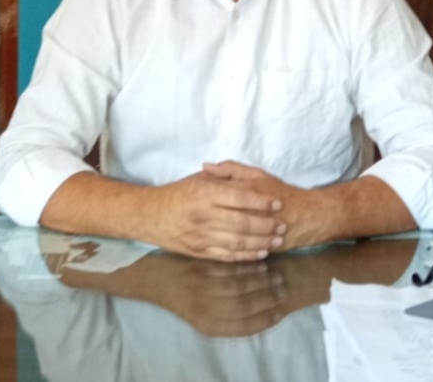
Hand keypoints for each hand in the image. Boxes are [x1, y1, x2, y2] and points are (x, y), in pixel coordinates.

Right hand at [147, 170, 286, 261]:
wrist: (150, 215)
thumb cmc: (177, 194)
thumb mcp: (198, 179)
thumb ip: (221, 176)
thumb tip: (245, 177)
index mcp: (205, 194)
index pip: (240, 197)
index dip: (261, 201)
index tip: (277, 203)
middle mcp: (204, 215)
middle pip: (242, 221)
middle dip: (266, 225)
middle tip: (282, 225)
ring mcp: (201, 236)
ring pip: (237, 241)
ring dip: (260, 242)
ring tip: (276, 240)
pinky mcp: (199, 252)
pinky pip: (227, 255)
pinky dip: (245, 255)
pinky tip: (259, 253)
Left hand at [203, 161, 416, 248]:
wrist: (307, 216)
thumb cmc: (279, 192)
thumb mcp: (256, 174)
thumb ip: (230, 170)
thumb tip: (204, 167)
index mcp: (244, 192)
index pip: (212, 194)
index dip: (196, 198)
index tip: (185, 200)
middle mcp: (246, 213)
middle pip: (214, 218)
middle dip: (198, 220)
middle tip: (184, 220)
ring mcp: (251, 233)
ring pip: (222, 237)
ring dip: (208, 236)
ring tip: (195, 234)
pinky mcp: (255, 249)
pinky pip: (234, 252)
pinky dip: (221, 250)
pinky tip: (210, 247)